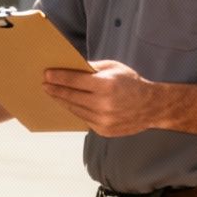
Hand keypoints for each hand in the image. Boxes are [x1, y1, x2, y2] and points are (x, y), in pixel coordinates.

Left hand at [42, 60, 163, 136]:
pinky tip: (69, 104)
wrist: (152, 106)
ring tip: (53, 94)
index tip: (46, 74)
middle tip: (45, 85)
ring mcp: (103, 120)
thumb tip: (72, 66)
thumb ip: (92, 68)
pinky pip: (84, 119)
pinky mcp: (104, 130)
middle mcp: (103, 104)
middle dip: (56, 90)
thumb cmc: (132, 83)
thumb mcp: (114, 68)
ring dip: (62, 101)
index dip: (58, 77)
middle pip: (71, 96)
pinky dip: (76, 110)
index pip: (74, 81)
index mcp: (105, 85)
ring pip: (75, 109)